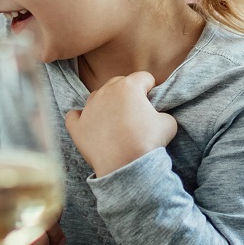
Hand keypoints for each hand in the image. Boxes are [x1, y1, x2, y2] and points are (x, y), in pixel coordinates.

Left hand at [63, 72, 177, 175]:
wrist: (125, 167)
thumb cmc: (147, 143)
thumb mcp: (168, 123)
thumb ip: (162, 112)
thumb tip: (155, 115)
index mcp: (129, 87)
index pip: (144, 77)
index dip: (151, 89)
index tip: (153, 101)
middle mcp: (106, 91)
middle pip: (119, 83)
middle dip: (128, 93)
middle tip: (136, 113)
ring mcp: (88, 107)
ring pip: (98, 96)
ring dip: (107, 104)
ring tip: (116, 122)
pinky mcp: (77, 125)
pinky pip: (75, 115)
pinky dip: (82, 119)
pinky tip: (91, 126)